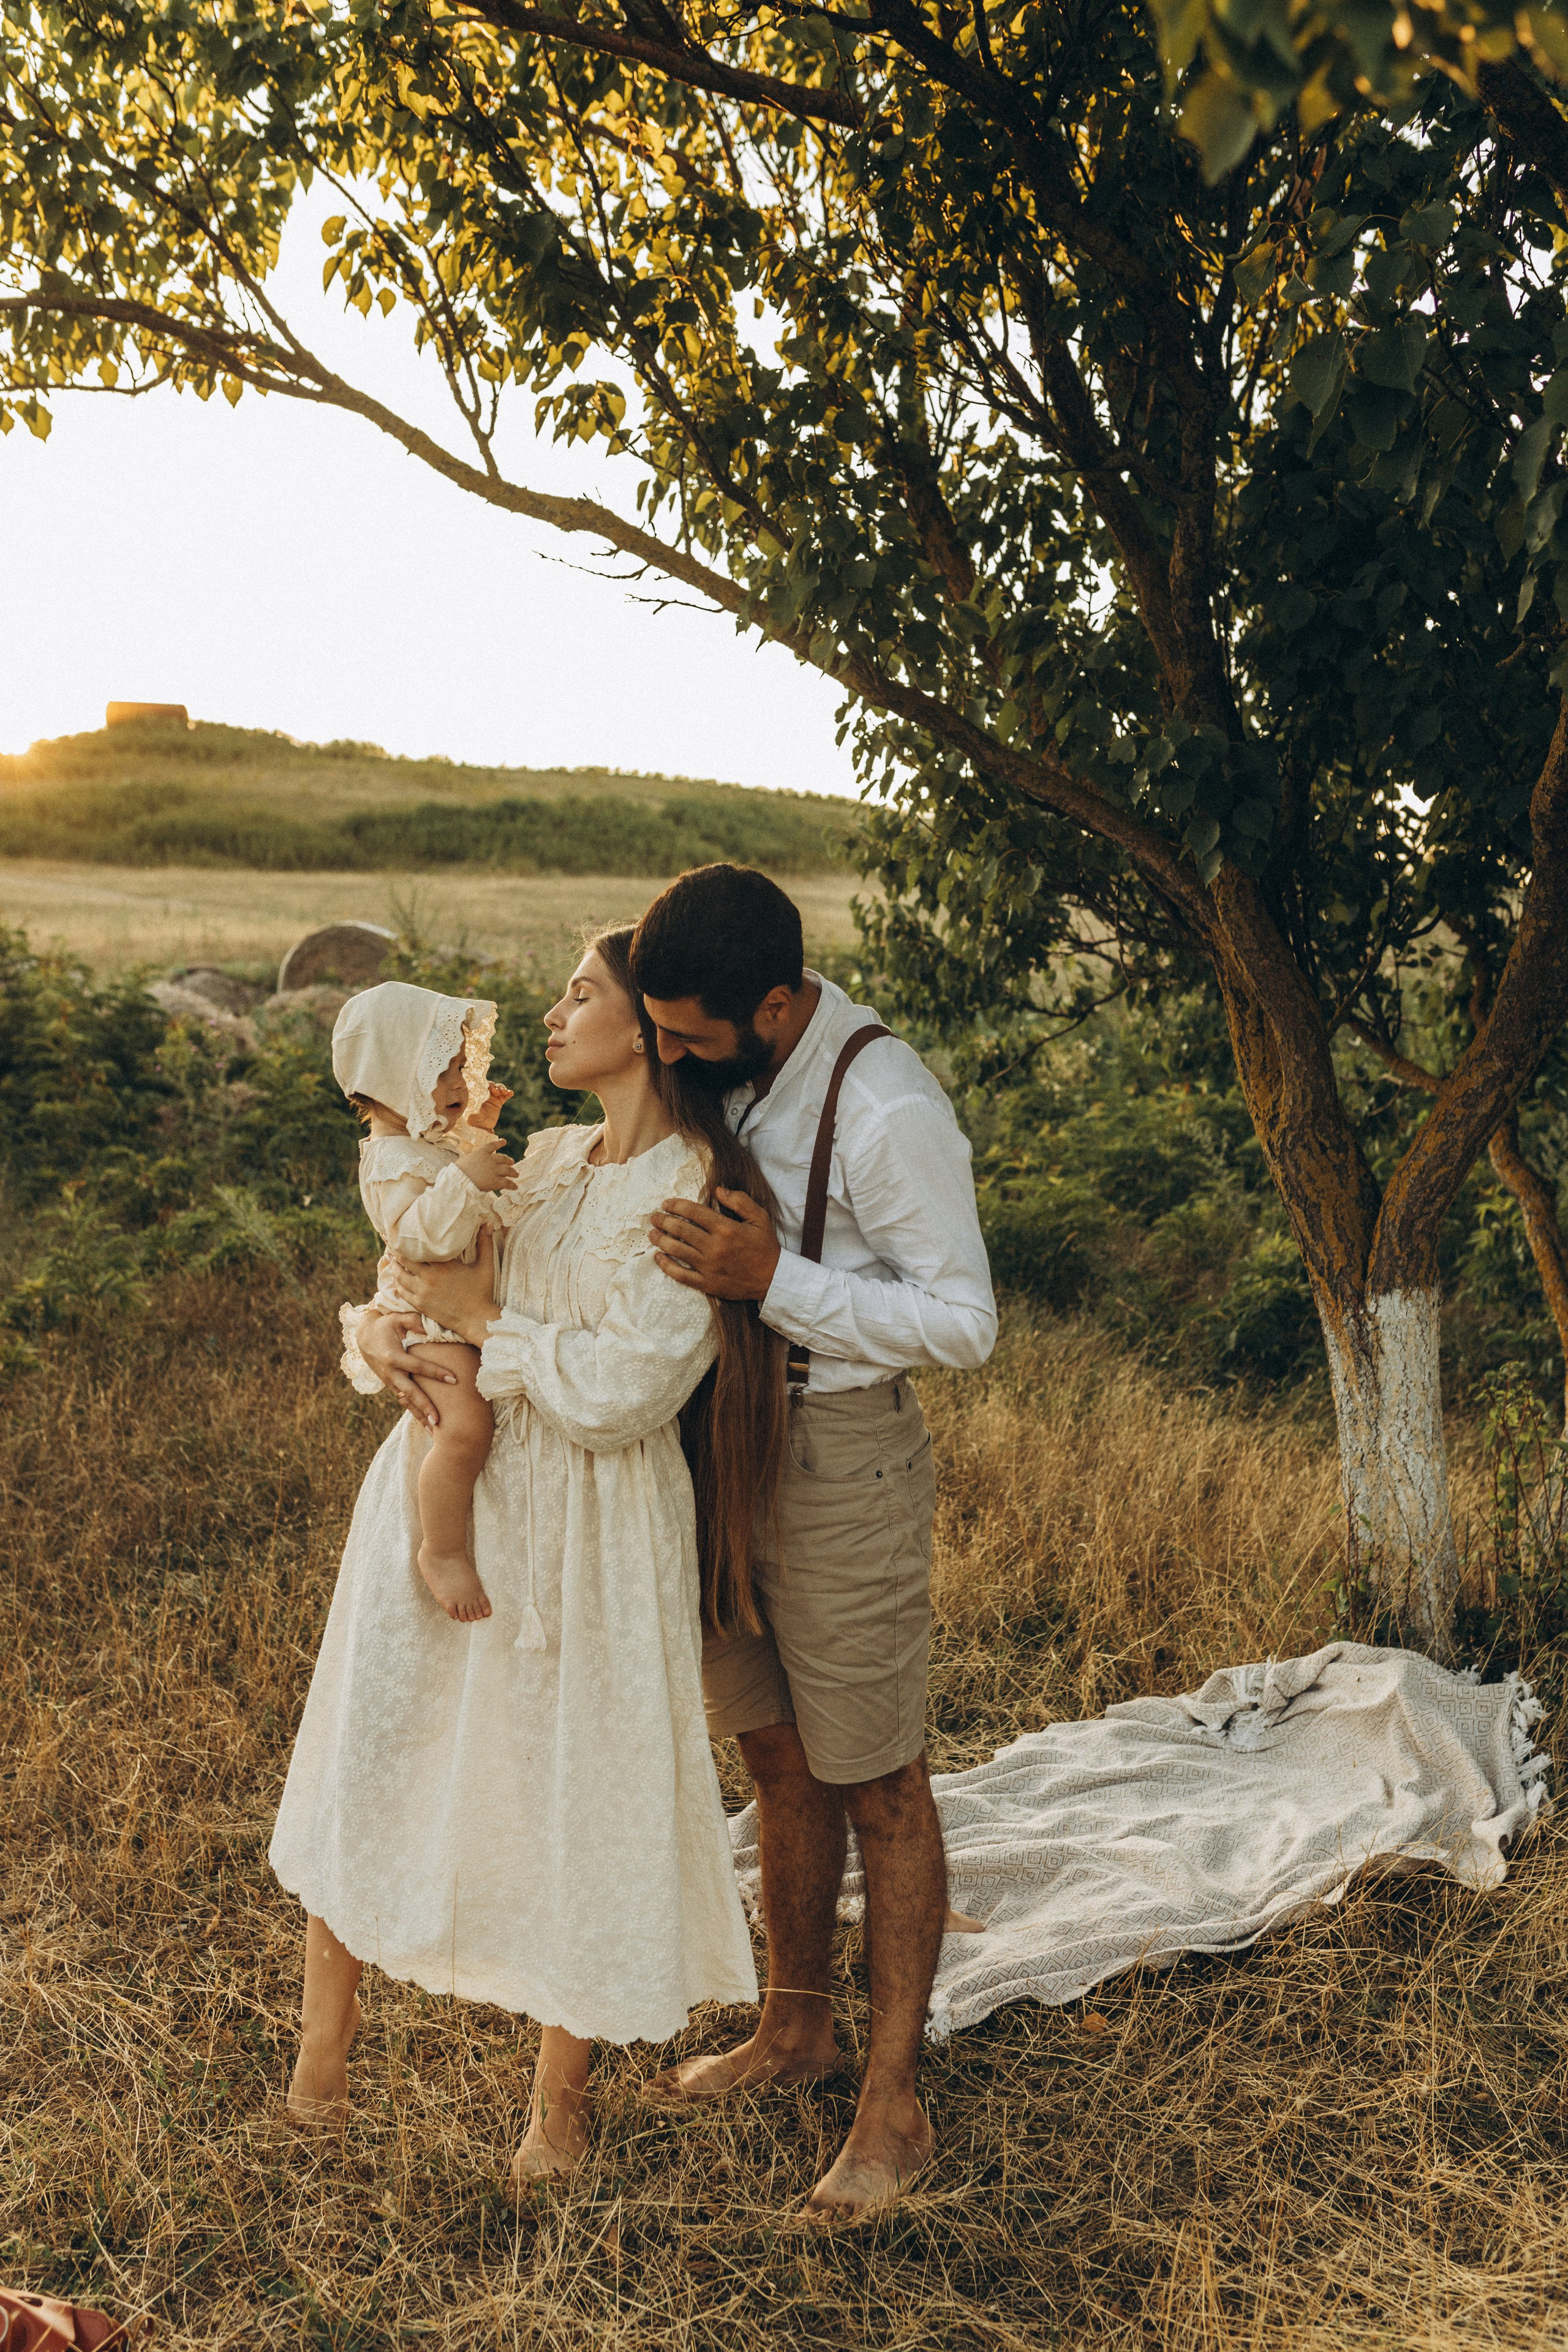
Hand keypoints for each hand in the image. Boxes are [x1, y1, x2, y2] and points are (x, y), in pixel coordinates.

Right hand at [358, 1309, 456, 1427]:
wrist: (363, 1336)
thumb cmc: (385, 1324)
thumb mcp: (397, 1317)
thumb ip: (415, 1321)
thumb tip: (433, 1327)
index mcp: (393, 1356)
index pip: (417, 1367)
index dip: (435, 1373)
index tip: (454, 1379)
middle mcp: (390, 1372)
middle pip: (409, 1392)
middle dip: (424, 1407)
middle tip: (438, 1421)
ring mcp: (389, 1381)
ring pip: (406, 1402)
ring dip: (419, 1416)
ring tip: (434, 1433)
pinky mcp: (391, 1385)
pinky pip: (404, 1401)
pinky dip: (414, 1413)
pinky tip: (426, 1426)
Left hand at [388, 1229, 497, 1345]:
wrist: (477, 1320)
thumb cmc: (482, 1292)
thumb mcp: (486, 1266)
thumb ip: (485, 1243)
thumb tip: (488, 1224)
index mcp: (443, 1265)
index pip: (417, 1248)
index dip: (404, 1240)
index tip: (395, 1232)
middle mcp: (429, 1277)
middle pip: (403, 1260)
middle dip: (393, 1250)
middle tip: (387, 1241)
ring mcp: (422, 1292)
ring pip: (399, 1276)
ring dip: (394, 1266)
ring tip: (389, 1258)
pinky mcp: (420, 1305)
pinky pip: (402, 1292)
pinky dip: (397, 1283)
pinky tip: (397, 1279)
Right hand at [457, 1133, 517, 1192]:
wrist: (459, 1180)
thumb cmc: (458, 1171)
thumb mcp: (465, 1160)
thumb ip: (474, 1160)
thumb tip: (474, 1164)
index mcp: (481, 1152)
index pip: (492, 1145)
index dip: (499, 1143)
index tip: (504, 1141)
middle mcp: (490, 1159)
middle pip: (503, 1159)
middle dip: (508, 1160)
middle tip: (512, 1162)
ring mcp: (494, 1170)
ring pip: (508, 1170)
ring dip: (513, 1172)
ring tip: (516, 1174)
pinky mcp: (495, 1181)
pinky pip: (507, 1183)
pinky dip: (512, 1185)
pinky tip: (515, 1187)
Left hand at [469, 1082, 512, 1134]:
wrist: (479, 1126)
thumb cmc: (472, 1120)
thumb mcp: (472, 1114)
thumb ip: (475, 1113)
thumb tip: (476, 1113)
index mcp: (475, 1095)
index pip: (480, 1085)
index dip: (485, 1086)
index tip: (488, 1089)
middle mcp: (483, 1094)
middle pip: (489, 1085)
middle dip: (493, 1086)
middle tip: (496, 1092)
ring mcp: (492, 1097)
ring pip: (497, 1088)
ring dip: (501, 1088)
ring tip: (505, 1092)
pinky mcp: (498, 1101)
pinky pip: (504, 1095)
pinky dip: (508, 1093)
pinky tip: (511, 1093)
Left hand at [650, 1189, 780, 1300]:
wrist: (773, 1280)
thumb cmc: (766, 1247)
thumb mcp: (760, 1218)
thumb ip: (739, 1201)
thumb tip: (718, 1190)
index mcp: (726, 1229)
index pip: (694, 1212)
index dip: (677, 1206)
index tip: (666, 1203)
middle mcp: (715, 1247)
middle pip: (681, 1230)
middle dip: (664, 1221)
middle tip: (654, 1217)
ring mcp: (709, 1267)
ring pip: (677, 1250)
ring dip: (661, 1240)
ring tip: (651, 1234)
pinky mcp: (707, 1284)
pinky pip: (681, 1274)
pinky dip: (667, 1266)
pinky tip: (658, 1258)